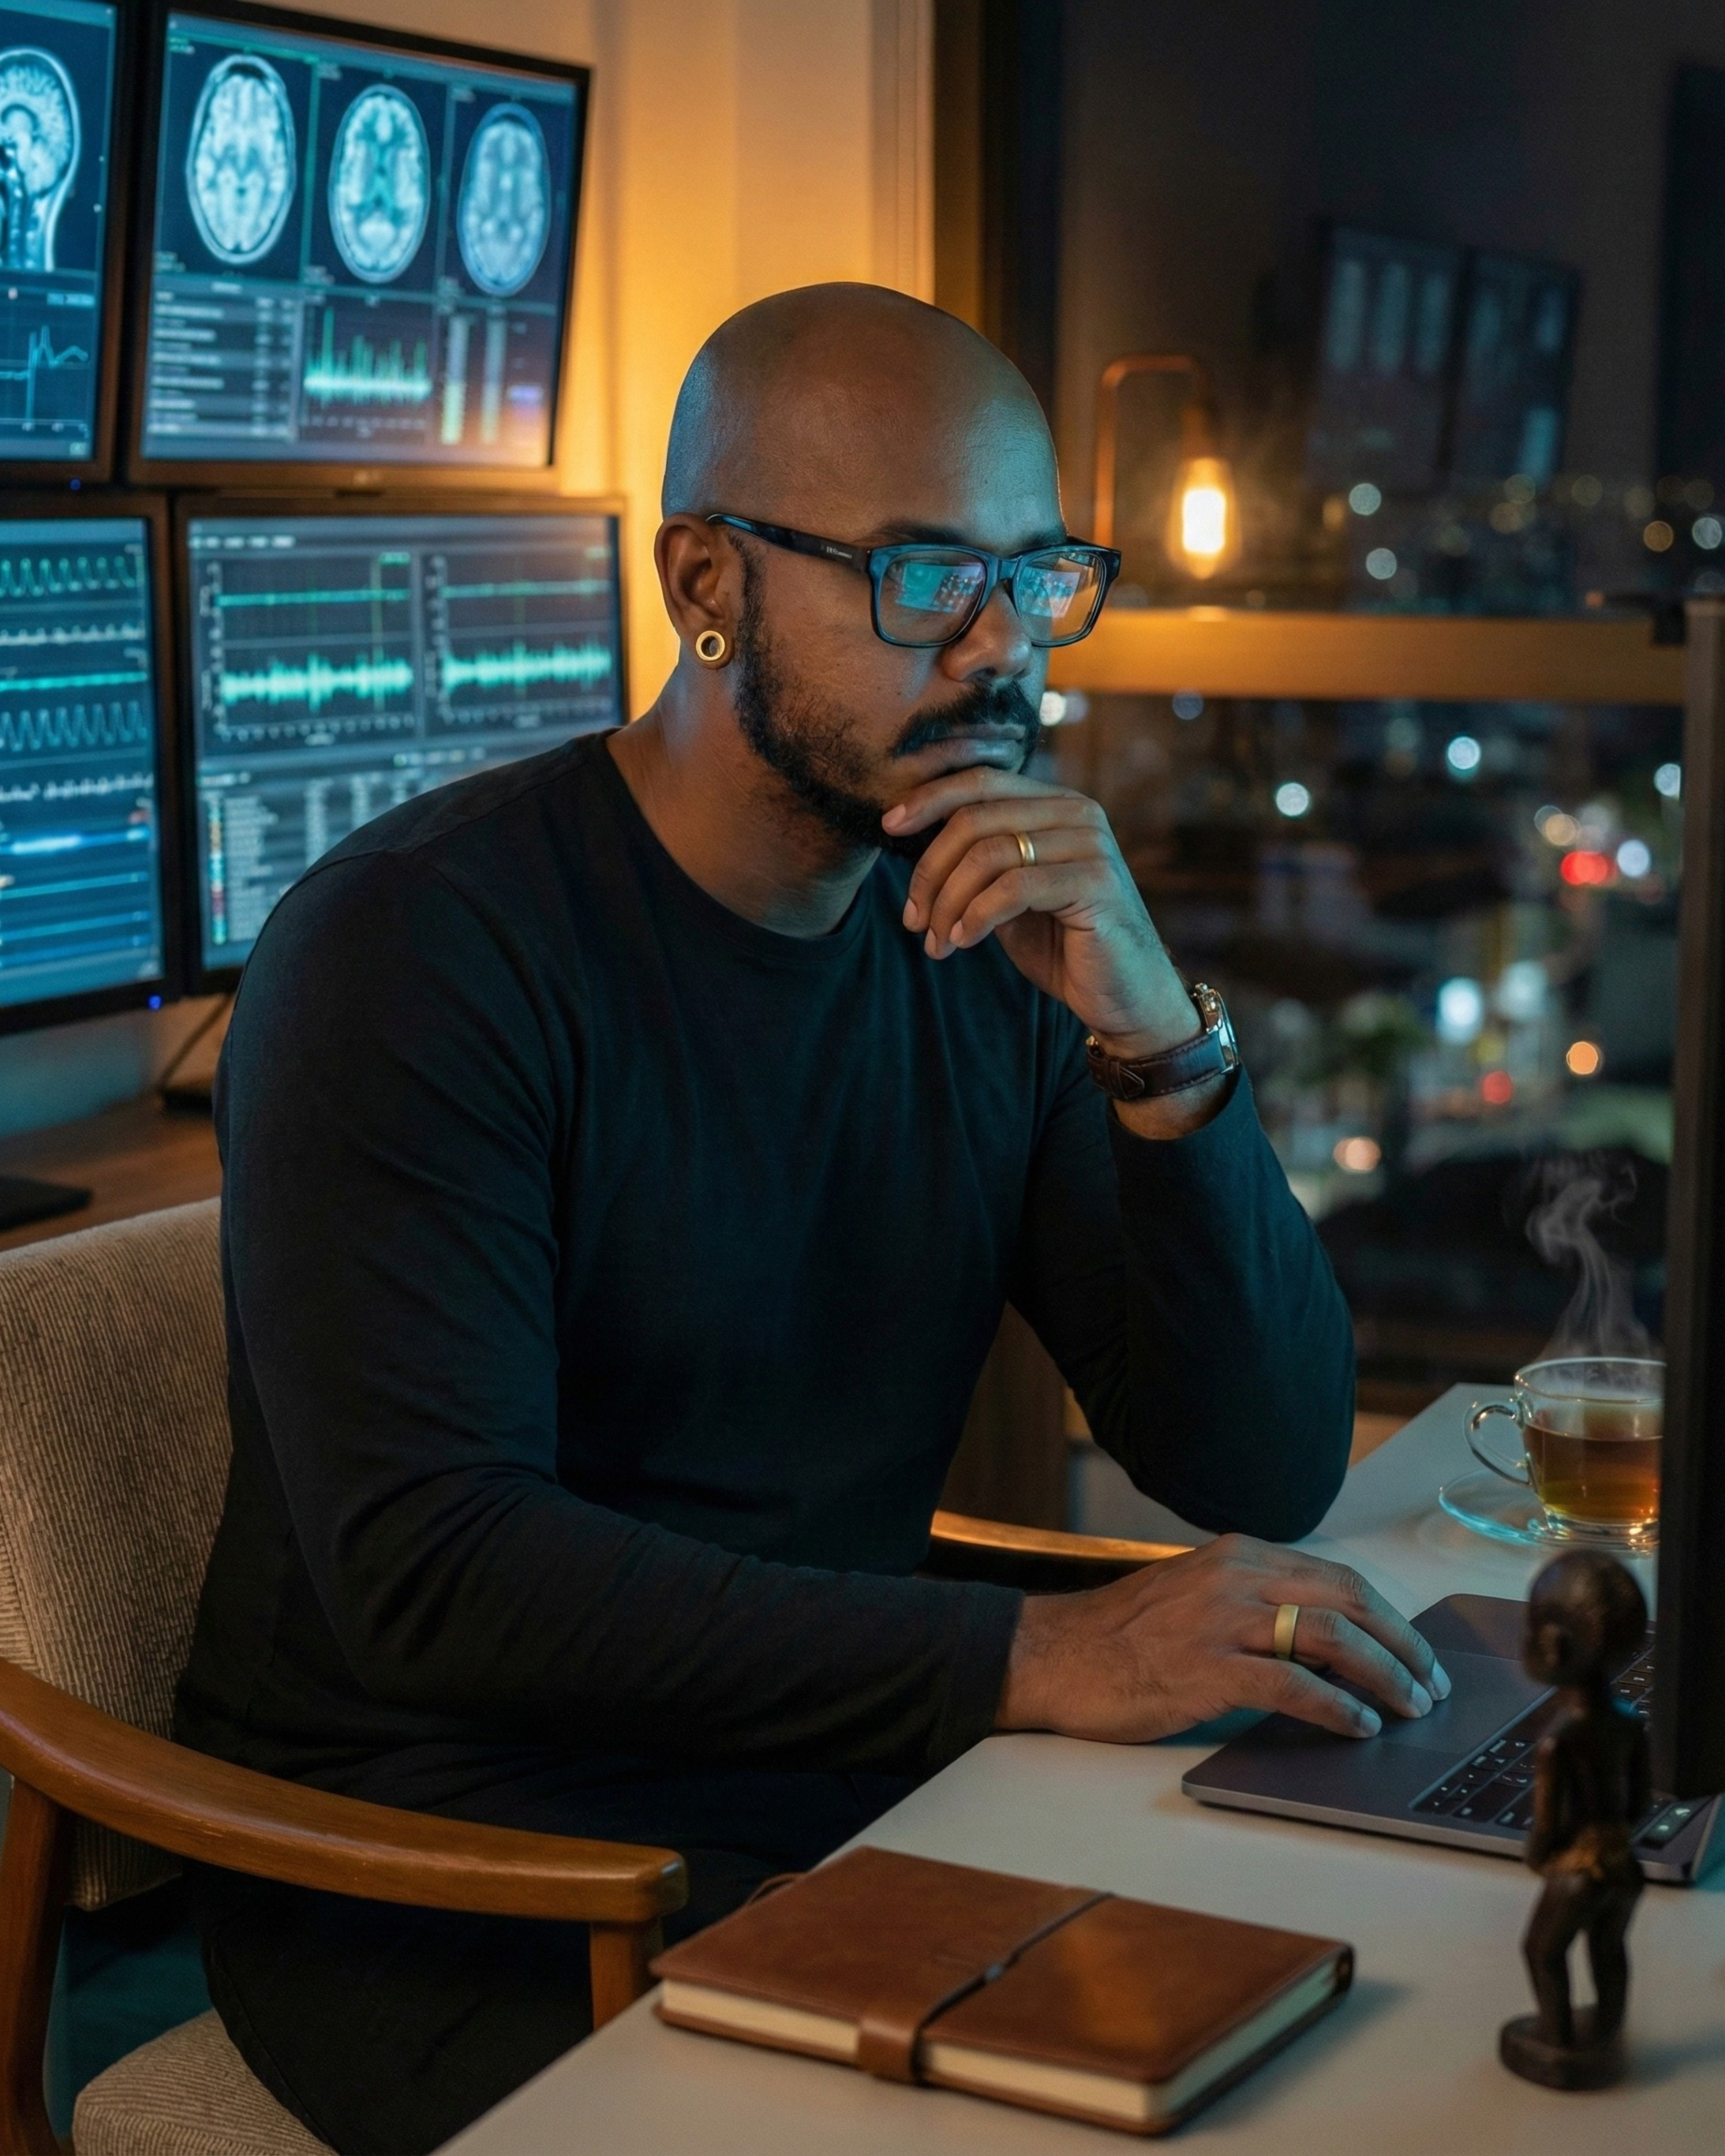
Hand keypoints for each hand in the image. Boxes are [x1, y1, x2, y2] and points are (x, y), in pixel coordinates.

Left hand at [883, 767, 1222, 1135]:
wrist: (1125, 996)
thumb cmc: (1064, 947)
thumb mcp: (1010, 898)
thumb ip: (979, 864)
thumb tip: (915, 845)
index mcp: (1056, 805)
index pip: (982, 781)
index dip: (929, 798)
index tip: (889, 826)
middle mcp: (1077, 814)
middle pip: (976, 818)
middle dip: (930, 870)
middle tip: (911, 918)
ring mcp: (1091, 845)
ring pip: (988, 855)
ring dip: (947, 903)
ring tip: (935, 943)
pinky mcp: (1097, 883)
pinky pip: (1013, 889)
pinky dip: (976, 917)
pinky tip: (962, 943)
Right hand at [995, 1534, 1451, 1743]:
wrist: (1054, 1654)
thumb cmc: (1122, 1635)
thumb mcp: (1195, 1597)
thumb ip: (1255, 1606)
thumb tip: (1326, 1645)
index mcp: (1237, 1555)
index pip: (1338, 1578)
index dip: (1389, 1618)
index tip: (1416, 1653)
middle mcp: (1235, 1577)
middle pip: (1348, 1600)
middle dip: (1402, 1645)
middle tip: (1429, 1684)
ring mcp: (1220, 1621)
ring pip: (1330, 1636)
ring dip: (1383, 1676)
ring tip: (1408, 1707)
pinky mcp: (1205, 1669)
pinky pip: (1290, 1684)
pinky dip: (1335, 1705)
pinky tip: (1356, 1725)